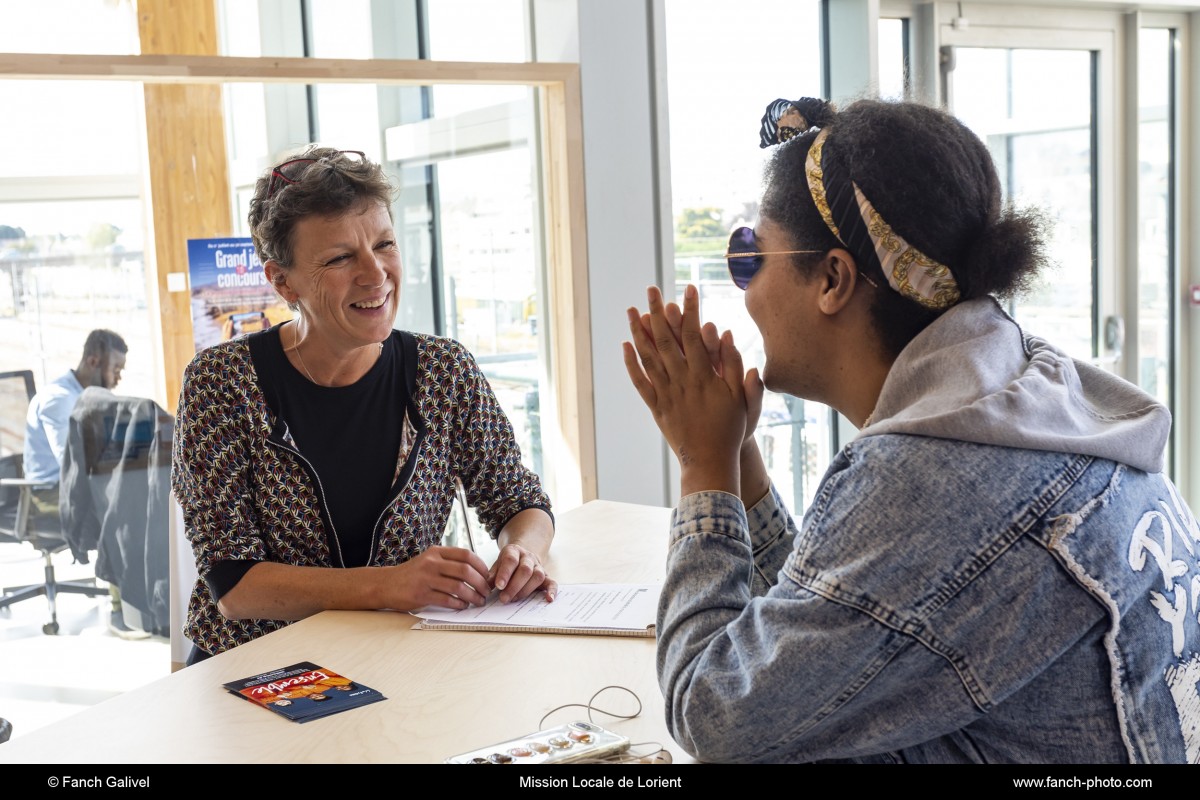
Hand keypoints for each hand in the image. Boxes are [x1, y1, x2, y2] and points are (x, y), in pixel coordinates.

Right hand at [384, 545, 492, 609]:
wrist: (385, 584)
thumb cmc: (412, 574)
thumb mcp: (429, 560)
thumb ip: (448, 562)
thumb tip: (476, 572)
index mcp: (436, 552)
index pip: (466, 555)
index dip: (481, 566)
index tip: (488, 576)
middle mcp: (432, 562)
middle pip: (465, 570)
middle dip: (480, 583)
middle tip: (486, 592)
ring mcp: (425, 578)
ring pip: (458, 587)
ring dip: (472, 596)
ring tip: (477, 601)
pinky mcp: (420, 594)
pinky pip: (446, 600)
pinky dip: (458, 604)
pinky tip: (463, 606)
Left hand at [489, 543, 556, 603]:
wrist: (522, 555)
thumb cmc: (507, 563)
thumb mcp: (497, 564)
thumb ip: (491, 575)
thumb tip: (483, 588)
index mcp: (514, 551)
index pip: (511, 560)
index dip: (505, 573)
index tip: (498, 586)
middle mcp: (528, 557)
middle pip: (525, 570)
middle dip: (514, 586)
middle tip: (503, 599)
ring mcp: (538, 566)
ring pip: (538, 576)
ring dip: (525, 590)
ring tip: (514, 599)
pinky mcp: (546, 576)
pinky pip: (552, 582)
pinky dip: (552, 591)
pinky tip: (548, 599)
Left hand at [633, 290, 763, 447]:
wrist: (710, 462)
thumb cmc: (731, 430)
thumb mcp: (742, 398)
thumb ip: (735, 365)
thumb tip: (727, 334)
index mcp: (704, 377)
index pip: (694, 335)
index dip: (690, 310)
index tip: (688, 288)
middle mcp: (682, 382)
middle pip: (666, 340)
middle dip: (658, 312)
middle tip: (651, 289)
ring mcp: (667, 394)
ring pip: (649, 358)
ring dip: (638, 332)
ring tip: (631, 310)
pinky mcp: (656, 407)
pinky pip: (641, 383)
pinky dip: (632, 364)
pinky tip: (626, 346)